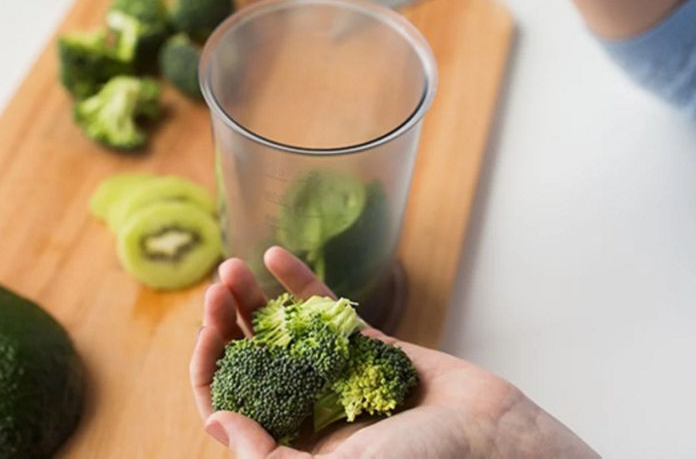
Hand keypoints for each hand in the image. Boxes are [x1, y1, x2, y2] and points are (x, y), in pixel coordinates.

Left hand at [190, 247, 596, 457]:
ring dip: (253, 300)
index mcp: (293, 446)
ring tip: (233, 270)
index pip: (229, 407)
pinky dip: (299, 283)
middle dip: (225, 325)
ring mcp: (334, 374)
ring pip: (280, 332)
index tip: (204, 335)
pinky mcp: (366, 347)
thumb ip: (272, 458)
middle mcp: (306, 410)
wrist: (491, 440)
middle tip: (216, 292)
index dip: (208, 370)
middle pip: (249, 362)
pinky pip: (324, 311)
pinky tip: (277, 257)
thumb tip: (217, 421)